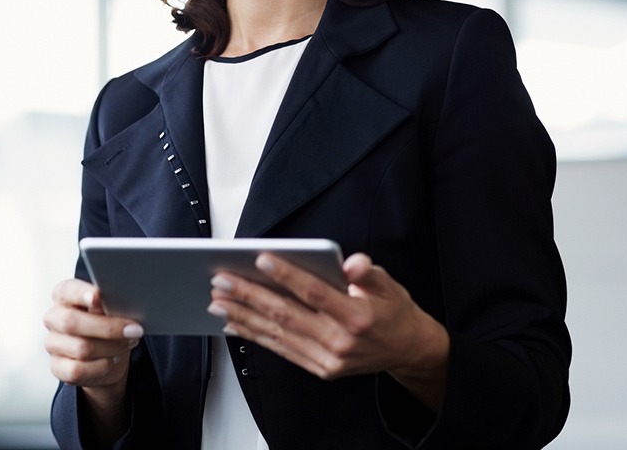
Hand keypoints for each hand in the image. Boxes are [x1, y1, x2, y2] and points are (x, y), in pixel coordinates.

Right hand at [44, 278, 142, 440]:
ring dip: (110, 347)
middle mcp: (53, 317)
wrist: (109, 357)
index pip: (65, 289)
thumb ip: (113, 301)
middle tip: (135, 329)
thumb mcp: (115, 309)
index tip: (99, 295)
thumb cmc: (113, 324)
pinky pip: (77, 372)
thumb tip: (125, 296)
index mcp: (63, 294)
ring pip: (79, 348)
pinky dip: (101, 367)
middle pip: (73, 322)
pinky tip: (114, 362)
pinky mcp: (57, 369)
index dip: (81, 292)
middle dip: (108, 327)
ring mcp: (52, 344)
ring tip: (129, 345)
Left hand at [208, 252, 448, 408]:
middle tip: (221, 280)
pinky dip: (255, 337)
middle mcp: (340, 341)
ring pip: (278, 334)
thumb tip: (350, 262)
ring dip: (243, 317)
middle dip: (249, 296)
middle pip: (287, 314)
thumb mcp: (389, 284)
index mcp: (357, 316)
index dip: (287, 275)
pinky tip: (234, 325)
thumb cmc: (393, 311)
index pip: (315, 293)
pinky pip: (282, 350)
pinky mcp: (321, 368)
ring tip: (217, 302)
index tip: (260, 258)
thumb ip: (366, 271)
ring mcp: (328, 359)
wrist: (409, 351)